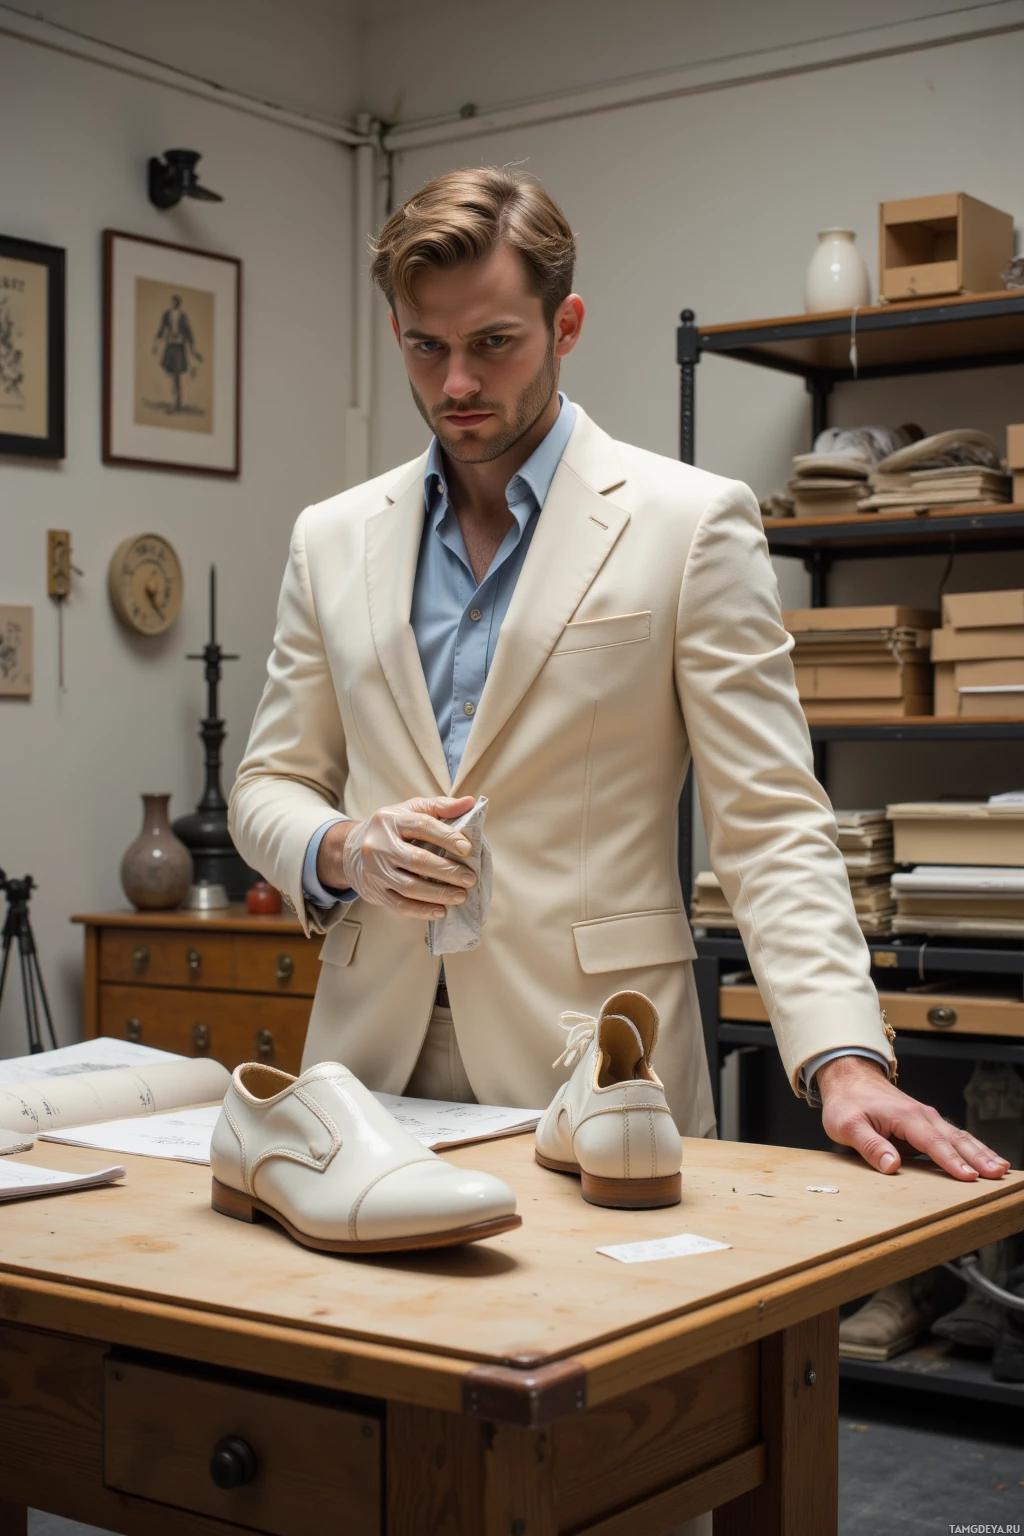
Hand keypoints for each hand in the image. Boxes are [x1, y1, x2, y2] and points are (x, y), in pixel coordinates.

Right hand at [319, 796, 477, 918]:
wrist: (350, 849)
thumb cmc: (390, 828)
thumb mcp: (410, 810)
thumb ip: (440, 806)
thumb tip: (469, 803)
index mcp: (390, 820)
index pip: (421, 826)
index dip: (446, 837)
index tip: (467, 849)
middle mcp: (379, 845)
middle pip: (416, 860)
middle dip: (447, 871)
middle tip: (469, 878)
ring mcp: (375, 870)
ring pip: (409, 886)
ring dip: (438, 894)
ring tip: (461, 896)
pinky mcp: (375, 891)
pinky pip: (399, 905)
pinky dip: (422, 910)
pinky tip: (441, 911)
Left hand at [817, 1056, 1009, 1181]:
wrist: (848, 1078)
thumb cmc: (847, 1101)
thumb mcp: (847, 1125)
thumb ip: (870, 1145)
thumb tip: (892, 1166)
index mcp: (904, 1115)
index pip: (932, 1142)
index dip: (951, 1161)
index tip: (968, 1176)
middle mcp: (921, 1115)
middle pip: (954, 1138)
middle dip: (978, 1157)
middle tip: (998, 1173)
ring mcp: (925, 1118)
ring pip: (958, 1136)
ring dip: (980, 1152)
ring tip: (1000, 1168)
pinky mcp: (923, 1124)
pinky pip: (950, 1137)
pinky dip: (970, 1148)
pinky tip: (983, 1159)